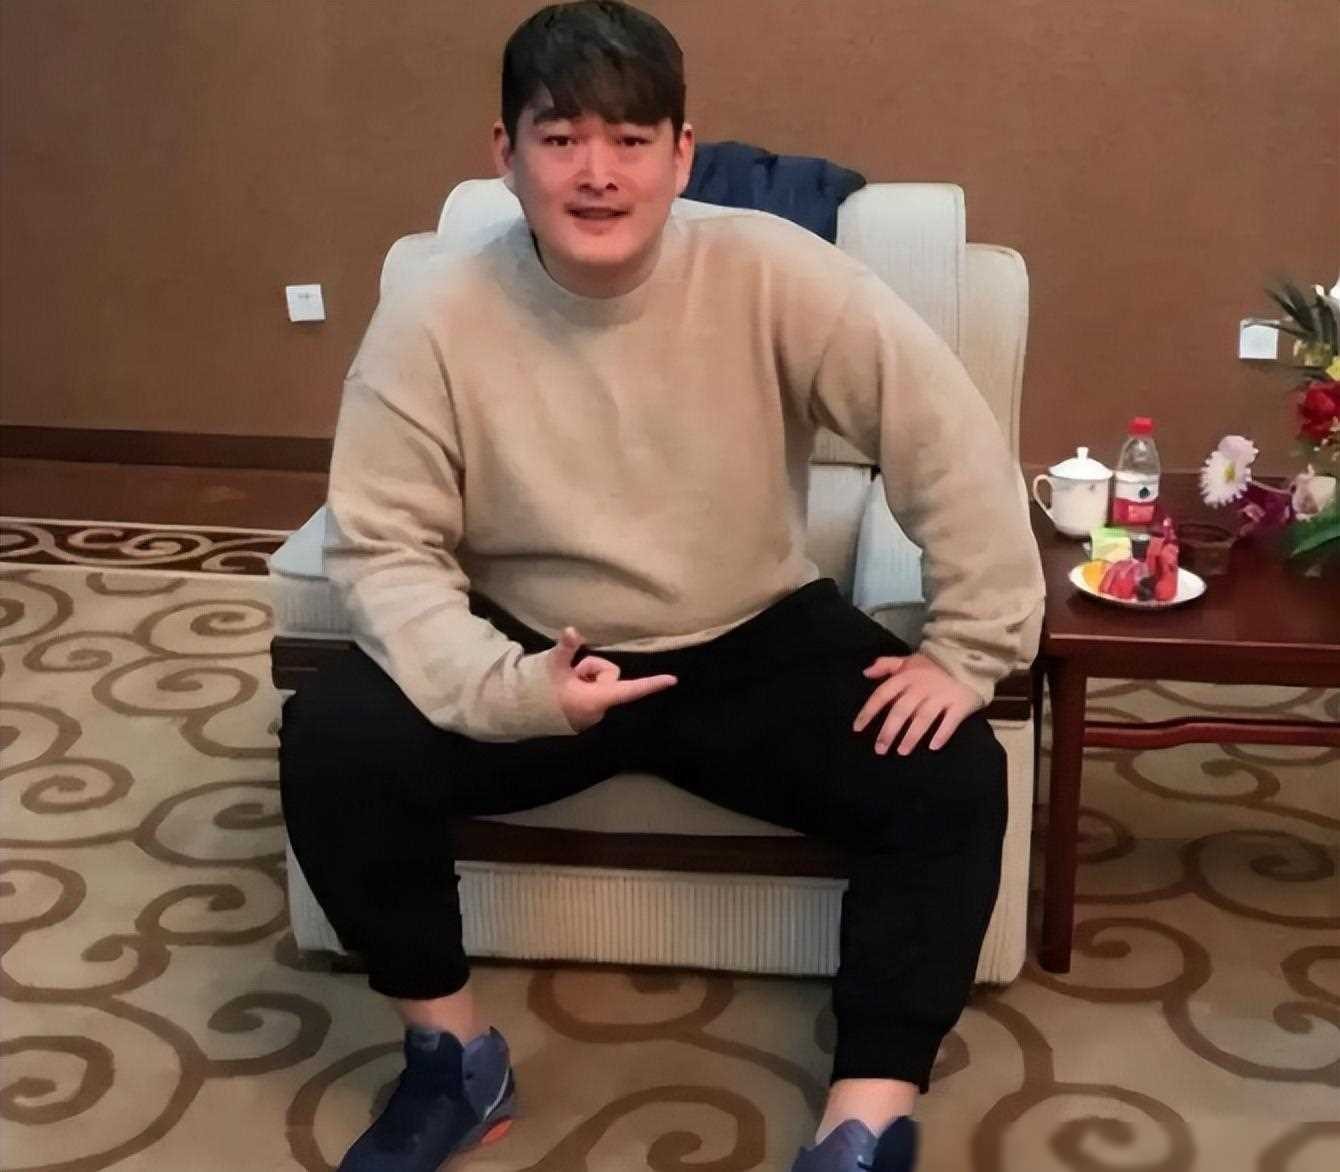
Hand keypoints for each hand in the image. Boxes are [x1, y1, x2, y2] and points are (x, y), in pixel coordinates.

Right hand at [547, 626, 677, 731]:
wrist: (520, 714)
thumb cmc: (539, 690)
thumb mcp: (553, 666)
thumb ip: (566, 648)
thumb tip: (571, 630)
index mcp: (596, 699)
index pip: (630, 690)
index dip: (652, 684)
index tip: (672, 680)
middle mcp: (598, 711)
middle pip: (609, 678)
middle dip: (592, 670)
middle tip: (571, 673)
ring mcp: (592, 716)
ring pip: (600, 684)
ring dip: (585, 679)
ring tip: (564, 683)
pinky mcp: (584, 717)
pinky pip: (592, 694)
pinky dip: (582, 688)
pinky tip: (564, 691)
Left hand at [853, 652, 981, 755]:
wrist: (969, 659)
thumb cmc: (934, 665)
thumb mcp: (908, 660)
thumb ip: (886, 665)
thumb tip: (865, 673)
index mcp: (906, 677)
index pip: (882, 694)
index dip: (868, 711)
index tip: (857, 728)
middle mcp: (922, 686)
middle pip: (901, 710)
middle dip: (889, 731)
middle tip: (880, 749)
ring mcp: (941, 695)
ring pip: (923, 717)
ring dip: (911, 736)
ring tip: (902, 751)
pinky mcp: (960, 703)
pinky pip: (950, 721)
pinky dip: (942, 733)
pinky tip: (933, 746)